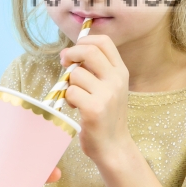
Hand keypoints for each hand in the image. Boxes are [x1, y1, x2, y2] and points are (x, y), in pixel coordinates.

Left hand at [61, 35, 131, 165]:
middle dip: (71, 54)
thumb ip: (95, 69)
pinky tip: (75, 107)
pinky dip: (67, 99)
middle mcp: (116, 80)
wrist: (113, 146)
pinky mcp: (94, 109)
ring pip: (75, 74)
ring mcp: (107, 94)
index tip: (75, 51)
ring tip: (76, 97)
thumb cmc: (106, 115)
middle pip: (89, 51)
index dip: (85, 40)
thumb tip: (69, 53)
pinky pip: (70, 92)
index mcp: (121, 71)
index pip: (104, 41)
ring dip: (69, 84)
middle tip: (64, 63)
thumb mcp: (110, 87)